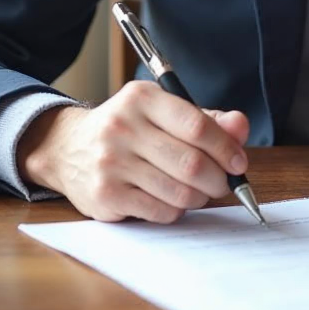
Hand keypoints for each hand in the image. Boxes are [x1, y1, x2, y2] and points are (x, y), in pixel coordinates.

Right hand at [17, 80, 249, 223]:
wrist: (68, 148)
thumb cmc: (129, 128)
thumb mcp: (162, 111)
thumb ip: (206, 119)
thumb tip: (240, 127)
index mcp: (143, 98)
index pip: (197, 125)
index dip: (225, 147)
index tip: (238, 161)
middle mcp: (123, 127)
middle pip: (191, 162)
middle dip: (218, 179)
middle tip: (224, 183)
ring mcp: (112, 163)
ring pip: (179, 191)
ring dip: (200, 197)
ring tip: (200, 192)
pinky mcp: (105, 196)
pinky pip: (160, 211)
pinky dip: (177, 210)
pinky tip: (173, 200)